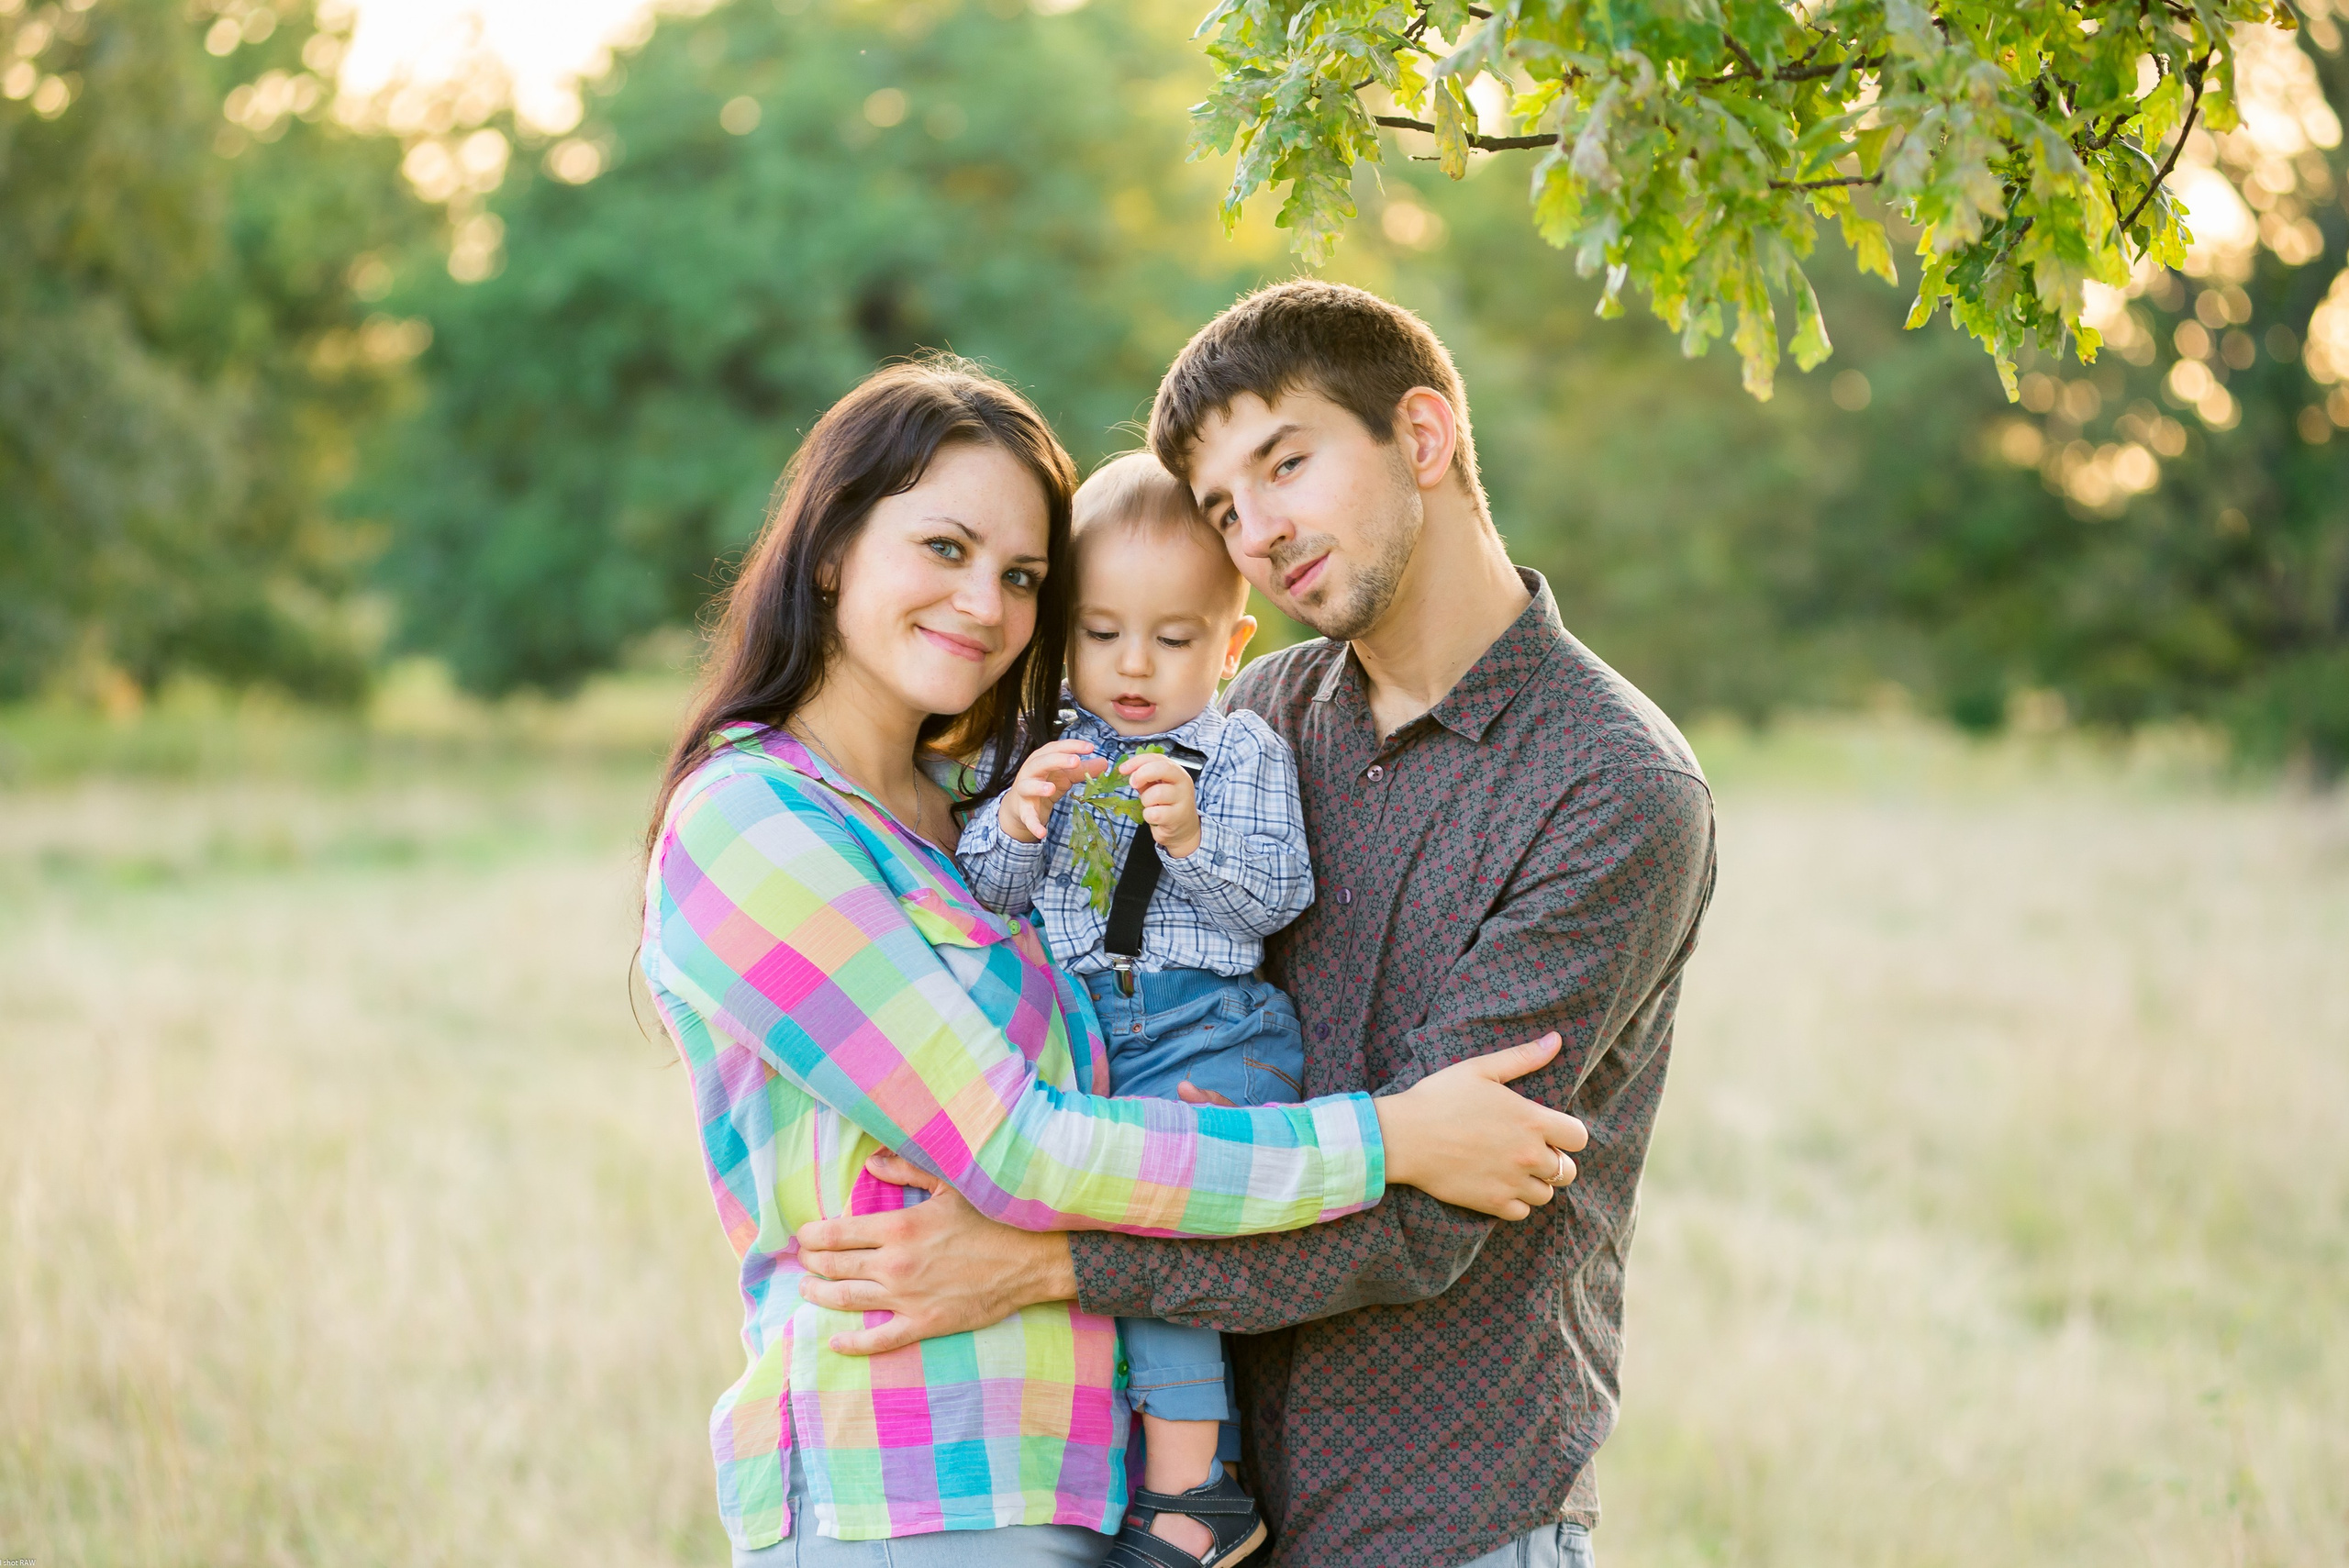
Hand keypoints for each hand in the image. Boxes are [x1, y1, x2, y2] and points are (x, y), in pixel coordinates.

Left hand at [796, 1153, 1076, 1354]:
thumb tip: (871, 1163)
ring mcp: (908, 1298)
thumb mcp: (950, 1185)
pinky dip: (852, 1342)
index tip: (803, 1234)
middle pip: (835, 1265)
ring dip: (820, 1294)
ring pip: (847, 1299)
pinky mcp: (924, 1323)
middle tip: (804, 1259)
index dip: (812, 1235)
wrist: (1031, 1260)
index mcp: (899, 1227)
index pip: (837, 1233)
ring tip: (807, 1288)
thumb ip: (907, 1171)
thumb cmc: (992, 1218)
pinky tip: (835, 1340)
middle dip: (812, 1262)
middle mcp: (896, 1264)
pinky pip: (878, 1339)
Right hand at [998, 739, 1105, 843]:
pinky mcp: (1022, 810)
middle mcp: (1030, 772)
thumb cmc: (1044, 783)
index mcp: (1041, 759)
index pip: (1055, 748)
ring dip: (1038, 787)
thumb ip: (1082, 770)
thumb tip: (1105, 762)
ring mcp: (1024, 791)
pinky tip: (1042, 833)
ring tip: (1052, 789)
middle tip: (1076, 761)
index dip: (1072, 746)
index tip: (1090, 747)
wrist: (1019, 806)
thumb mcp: (1064, 776)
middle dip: (1057, 760)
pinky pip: (1027, 817)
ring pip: (1028, 786)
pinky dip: (1033, 824)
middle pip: (1041, 762)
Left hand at [1120, 752, 1200, 857]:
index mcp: (1177, 771)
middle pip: (1162, 769)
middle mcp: (1183, 783)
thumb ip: (1144, 776)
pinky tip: (1155, 817)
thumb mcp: (1156, 786)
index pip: (1158, 758)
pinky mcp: (1177, 817)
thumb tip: (1126, 769)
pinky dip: (1148, 816)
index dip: (1138, 761)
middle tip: (1133, 784)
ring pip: (1156, 793)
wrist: (1183, 828)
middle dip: (1142, 774)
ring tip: (1150, 805)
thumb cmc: (1166, 804)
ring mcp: (1183, 800)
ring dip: (1145, 800)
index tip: (1122, 769)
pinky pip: (1154, 813)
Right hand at [1373, 1034, 1587, 1220]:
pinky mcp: (1492, 1204)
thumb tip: (1557, 1040)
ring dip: (1537, 1183)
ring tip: (1515, 1169)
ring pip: (1547, 1194)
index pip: (1579, 1138)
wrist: (1402, 1136)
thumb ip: (1523, 1057)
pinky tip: (1500, 1185)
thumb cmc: (1439, 1097)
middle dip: (1555, 1161)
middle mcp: (1528, 1154)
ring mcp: (1511, 1182)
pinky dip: (1516, 1203)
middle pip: (1568, 1170)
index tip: (1553, 1132)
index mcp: (1531, 1120)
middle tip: (1531, 1152)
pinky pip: (1523, 1213)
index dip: (1570, 1135)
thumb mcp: (1481, 1069)